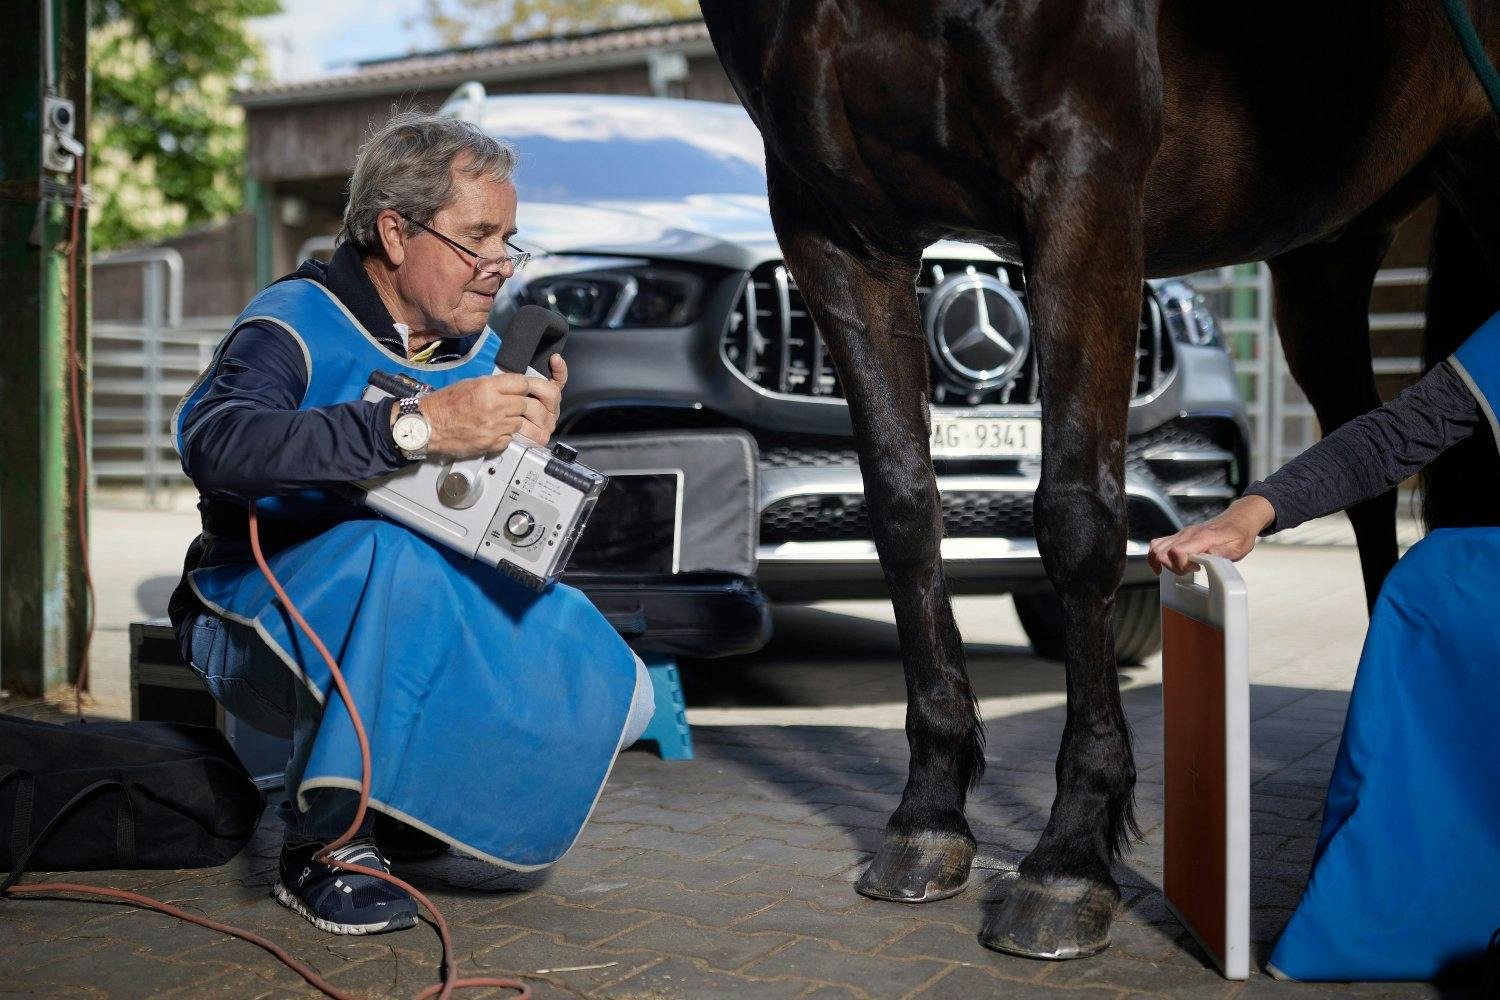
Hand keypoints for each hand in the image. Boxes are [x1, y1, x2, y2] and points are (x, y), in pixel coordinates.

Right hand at [1148, 494, 1275, 575]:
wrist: (1239, 519)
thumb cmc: (1240, 533)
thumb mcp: (1238, 547)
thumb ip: (1220, 553)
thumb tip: (1204, 560)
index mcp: (1202, 537)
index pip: (1177, 551)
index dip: (1180, 565)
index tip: (1194, 569)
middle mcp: (1188, 533)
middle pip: (1162, 551)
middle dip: (1171, 567)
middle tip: (1188, 571)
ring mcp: (1182, 533)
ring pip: (1156, 547)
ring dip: (1162, 562)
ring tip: (1179, 568)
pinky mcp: (1180, 535)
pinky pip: (1159, 543)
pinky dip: (1157, 555)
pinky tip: (1166, 564)